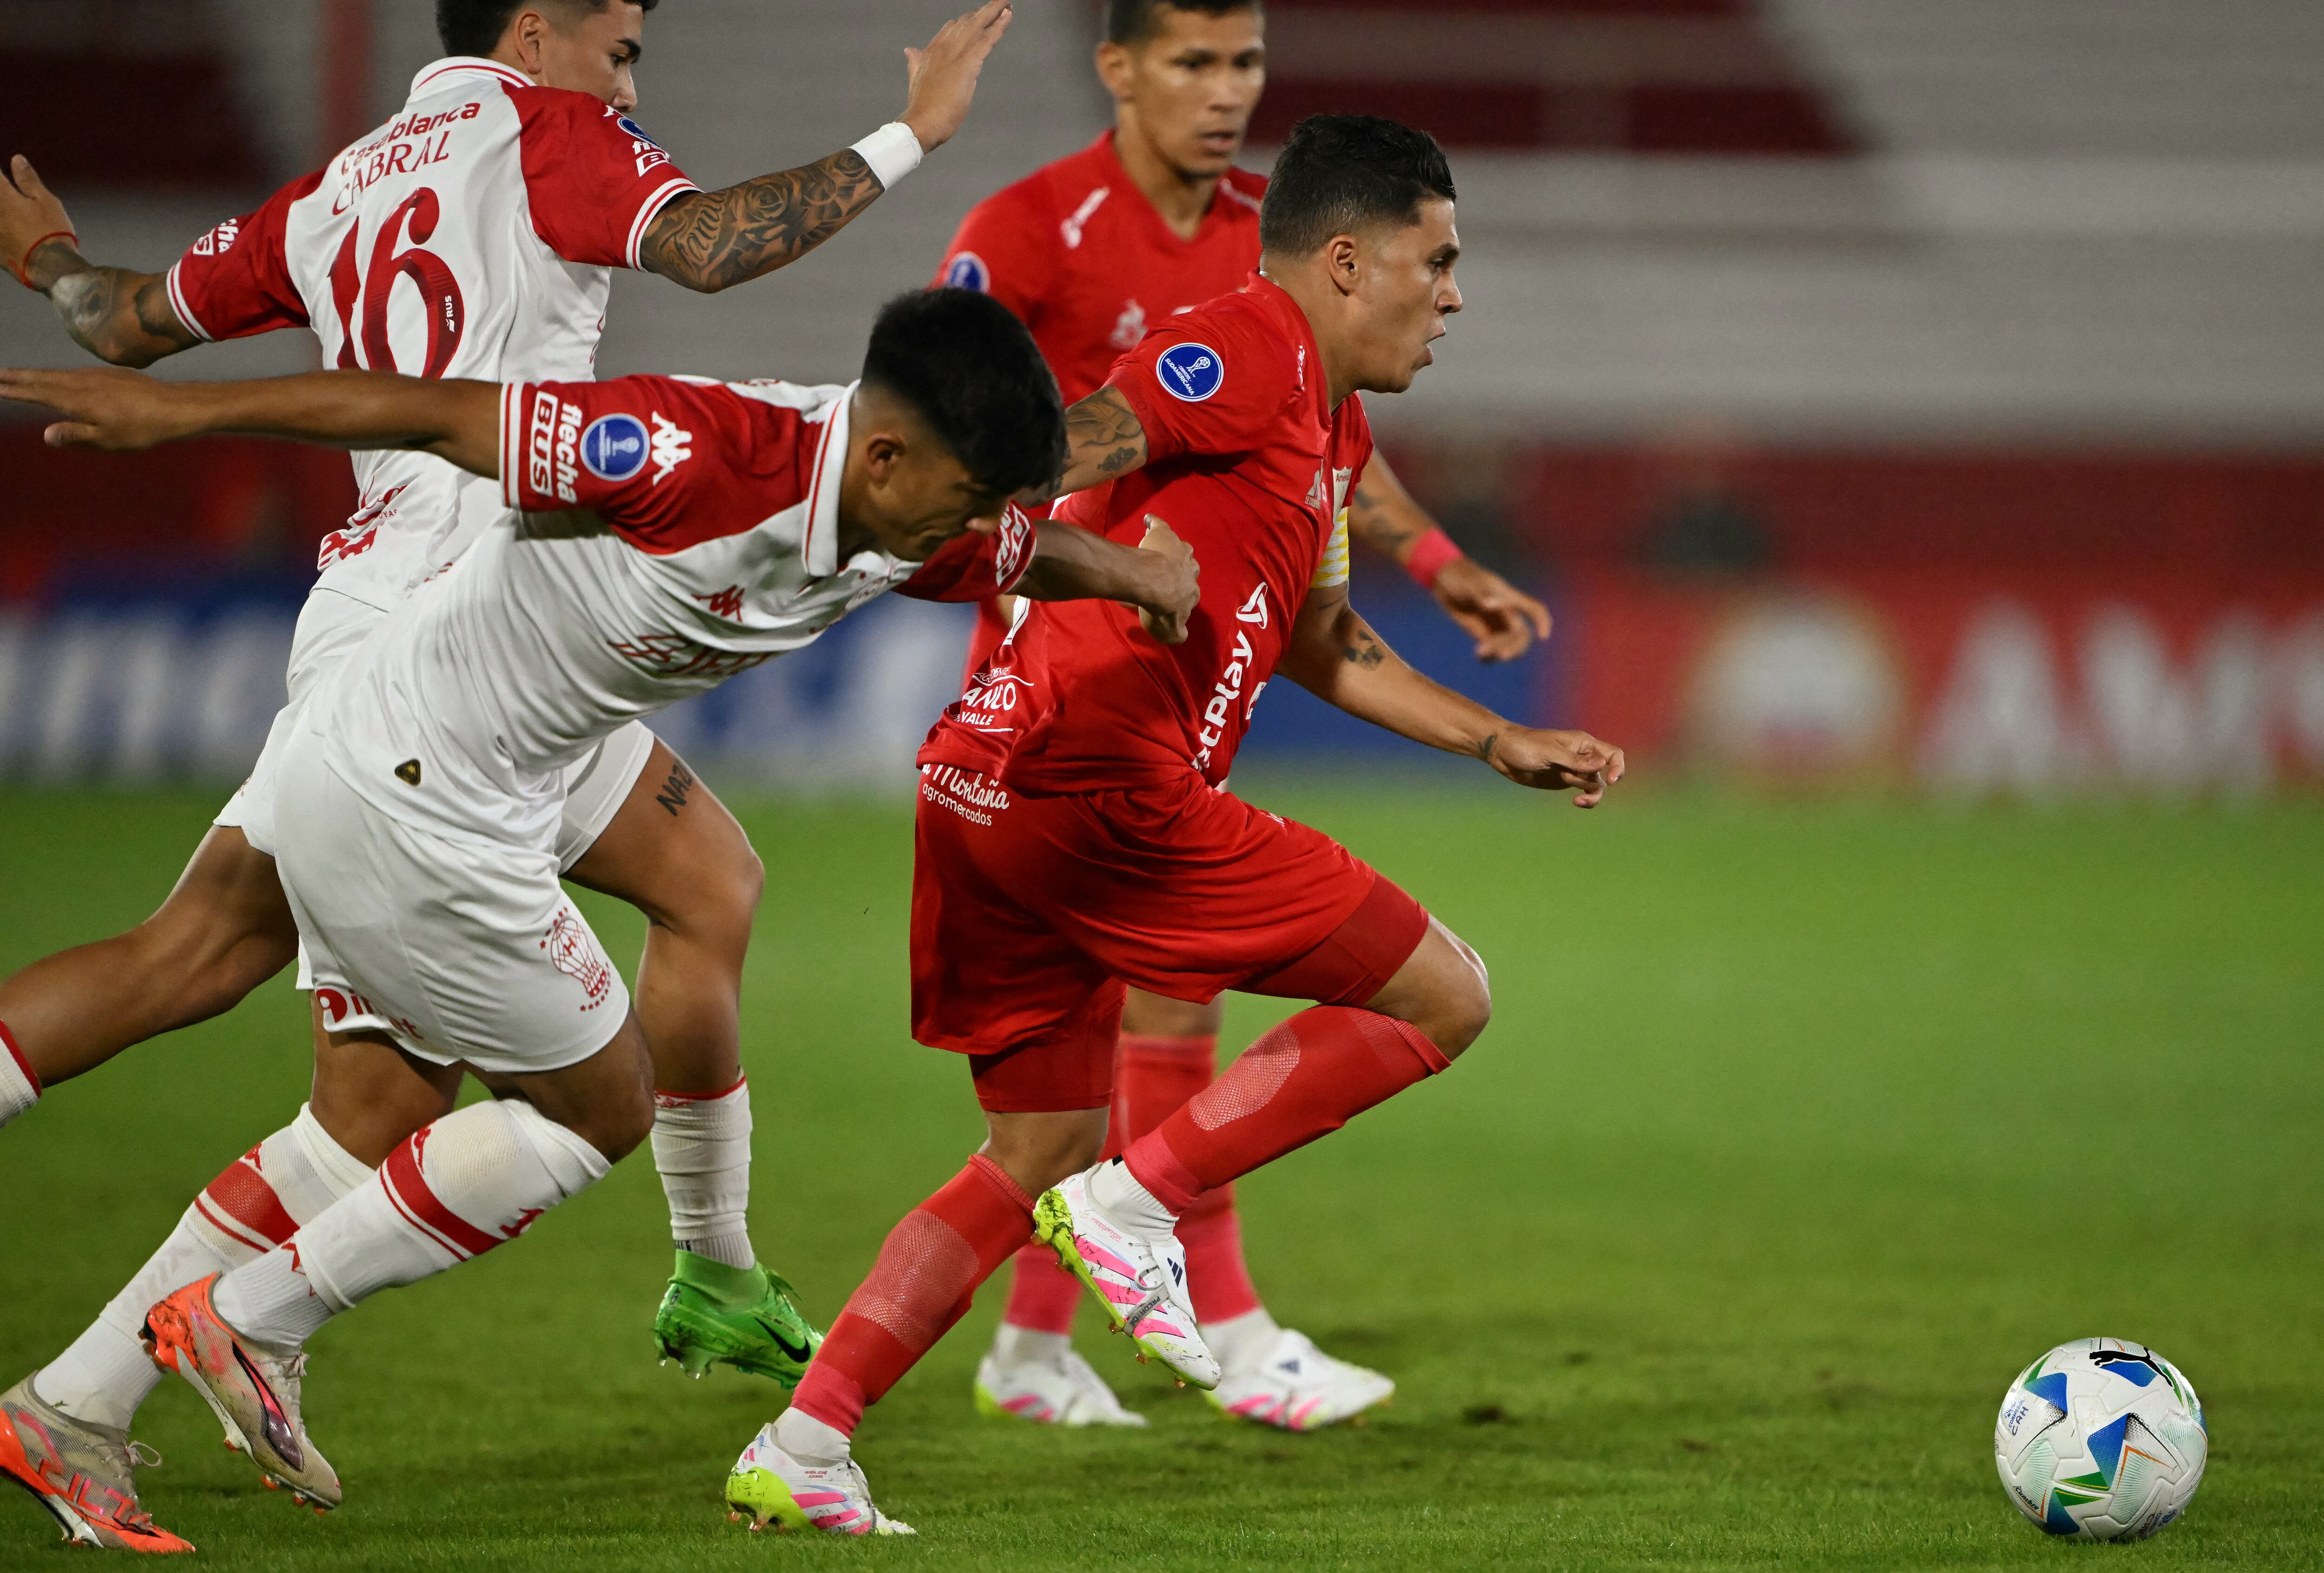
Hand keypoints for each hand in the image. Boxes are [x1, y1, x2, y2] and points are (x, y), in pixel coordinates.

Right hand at [0, 364, 194, 449]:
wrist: (174, 406)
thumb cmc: (142, 428)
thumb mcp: (108, 439)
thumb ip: (75, 434)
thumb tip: (46, 435)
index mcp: (78, 399)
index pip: (38, 393)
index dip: (15, 390)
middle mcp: (82, 382)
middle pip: (43, 378)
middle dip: (17, 376)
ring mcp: (96, 376)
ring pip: (58, 374)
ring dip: (35, 374)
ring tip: (17, 375)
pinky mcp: (109, 375)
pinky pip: (74, 373)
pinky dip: (57, 374)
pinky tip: (57, 378)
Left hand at [2, 155, 78, 289]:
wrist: (51, 268)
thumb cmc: (52, 231)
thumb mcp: (46, 202)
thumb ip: (28, 180)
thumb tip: (16, 158)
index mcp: (4, 197)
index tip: (1, 175)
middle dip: (1, 194)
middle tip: (12, 203)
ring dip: (3, 216)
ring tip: (12, 218)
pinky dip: (1, 235)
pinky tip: (6, 236)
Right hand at [900, 2, 1011, 153]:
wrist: (921, 121)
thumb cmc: (921, 107)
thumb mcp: (916, 78)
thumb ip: (915, 62)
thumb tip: (910, 50)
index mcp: (931, 51)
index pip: (951, 28)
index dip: (966, 21)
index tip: (977, 15)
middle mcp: (944, 47)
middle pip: (967, 22)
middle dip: (984, 11)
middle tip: (999, 3)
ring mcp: (956, 54)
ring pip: (978, 25)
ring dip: (995, 12)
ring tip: (1006, 3)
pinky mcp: (968, 64)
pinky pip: (987, 40)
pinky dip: (999, 26)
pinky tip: (1008, 16)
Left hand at [1133, 514, 1198, 644]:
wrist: (1153, 585)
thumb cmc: (1160, 609)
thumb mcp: (1169, 631)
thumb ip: (1176, 634)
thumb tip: (1181, 636)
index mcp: (1191, 592)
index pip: (1190, 594)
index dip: (1180, 596)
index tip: (1170, 599)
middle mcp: (1190, 570)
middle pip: (1190, 569)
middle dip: (1182, 572)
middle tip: (1167, 575)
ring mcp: (1179, 552)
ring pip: (1182, 549)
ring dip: (1175, 551)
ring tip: (1164, 552)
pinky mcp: (1165, 536)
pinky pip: (1160, 526)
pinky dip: (1155, 523)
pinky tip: (1149, 520)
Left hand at [1432, 556, 1552, 662]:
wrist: (1444, 580)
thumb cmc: (1459, 577)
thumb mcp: (1469, 584)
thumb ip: (1481, 594)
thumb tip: (1489, 604)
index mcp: (1509, 598)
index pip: (1533, 609)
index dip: (1542, 621)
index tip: (1543, 637)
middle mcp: (1506, 612)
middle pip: (1521, 634)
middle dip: (1514, 646)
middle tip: (1498, 655)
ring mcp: (1495, 624)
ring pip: (1508, 644)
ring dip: (1499, 652)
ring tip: (1480, 654)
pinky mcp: (1483, 633)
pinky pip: (1493, 649)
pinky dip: (1489, 657)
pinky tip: (1479, 657)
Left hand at [1480, 726, 1625, 806]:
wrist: (1503, 753)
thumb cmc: (1524, 746)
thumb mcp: (1549, 753)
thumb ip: (1574, 761)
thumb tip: (1601, 765)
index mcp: (1582, 743)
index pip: (1612, 754)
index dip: (1617, 767)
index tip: (1610, 781)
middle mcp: (1583, 756)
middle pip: (1605, 773)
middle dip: (1594, 784)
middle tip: (1576, 788)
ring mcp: (1574, 770)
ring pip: (1595, 785)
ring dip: (1589, 793)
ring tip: (1576, 799)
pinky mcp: (1565, 781)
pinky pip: (1583, 791)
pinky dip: (1584, 798)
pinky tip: (1577, 802)